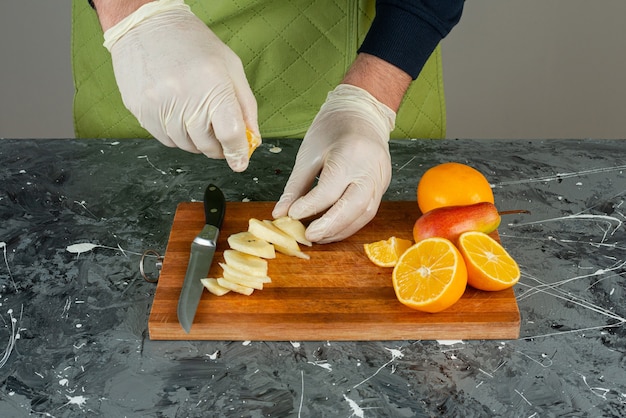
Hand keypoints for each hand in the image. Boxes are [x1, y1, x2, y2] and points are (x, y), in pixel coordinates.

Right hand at [102, 1, 258, 171]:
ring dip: (197, 141)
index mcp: (212, 85)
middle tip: (220, 135)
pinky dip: (178, 135)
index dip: (237, 152)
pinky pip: (166, 140)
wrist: (146, 25)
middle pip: (208, 145)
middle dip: (219, 147)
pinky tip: (179, 114)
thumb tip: (251, 139)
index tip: (239, 161)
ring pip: (186, 146)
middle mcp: (184, 98)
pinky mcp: (141, 112)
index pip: (230, 134)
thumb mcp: (231, 68)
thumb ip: (245, 107)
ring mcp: (159, 107)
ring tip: (197, 117)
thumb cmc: (193, 44)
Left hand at [272, 84, 395, 242]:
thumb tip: (281, 213)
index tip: (291, 216)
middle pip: (353, 207)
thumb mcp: (308, 154)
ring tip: (319, 236)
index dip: (309, 207)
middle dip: (329, 226)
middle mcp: (370, 168)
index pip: (329, 190)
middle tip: (308, 236)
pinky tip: (333, 228)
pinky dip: (350, 223)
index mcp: (350, 154)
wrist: (361, 112)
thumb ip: (296, 187)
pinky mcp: (383, 186)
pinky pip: (369, 211)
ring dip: (341, 230)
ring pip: (365, 214)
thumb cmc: (332, 129)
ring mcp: (381, 178)